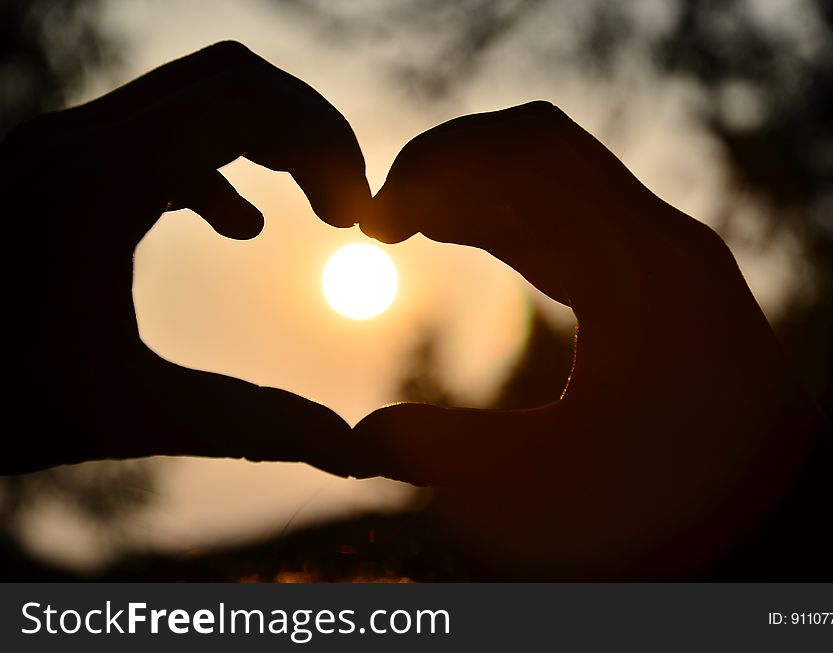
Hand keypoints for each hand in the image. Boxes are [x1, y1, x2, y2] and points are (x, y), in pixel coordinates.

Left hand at [1, 42, 370, 473]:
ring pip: (198, 95)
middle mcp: (79, 139)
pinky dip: (220, 163)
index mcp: (104, 179)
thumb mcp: (129, 414)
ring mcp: (61, 145)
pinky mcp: (55, 167)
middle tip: (350, 206)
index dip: (326, 146)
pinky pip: (160, 131)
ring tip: (317, 208)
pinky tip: (236, 226)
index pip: (251, 102)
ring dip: (270, 142)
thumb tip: (353, 453)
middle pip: (234, 79)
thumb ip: (252, 427)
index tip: (360, 217)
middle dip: (310, 134)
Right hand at [351, 102, 823, 577]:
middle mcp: (655, 239)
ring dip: (470, 186)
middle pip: (538, 146)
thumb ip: (454, 457)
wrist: (775, 512)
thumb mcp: (560, 487)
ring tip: (399, 223)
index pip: (532, 155)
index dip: (439, 164)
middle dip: (448, 165)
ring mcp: (655, 249)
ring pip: (548, 174)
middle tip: (378, 215)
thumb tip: (356, 441)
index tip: (374, 215)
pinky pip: (562, 209)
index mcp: (641, 268)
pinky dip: (498, 211)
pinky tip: (450, 233)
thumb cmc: (681, 506)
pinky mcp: (646, 270)